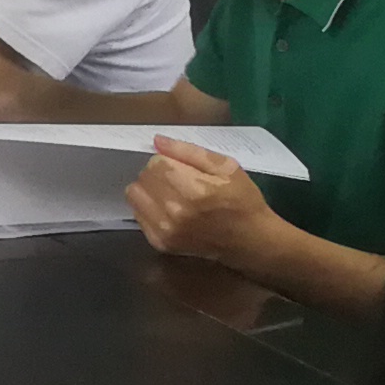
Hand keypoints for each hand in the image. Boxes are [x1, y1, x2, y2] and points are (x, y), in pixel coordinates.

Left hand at [128, 138, 278, 268]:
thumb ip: (189, 152)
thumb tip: (158, 141)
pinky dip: (148, 208)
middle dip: (157, 173)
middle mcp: (175, 211)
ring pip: (134, 195)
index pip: (156, 162)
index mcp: (194, 189)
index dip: (167, 160)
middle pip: (144, 177)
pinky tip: (168, 210)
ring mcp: (165, 230)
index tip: (181, 167)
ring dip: (149, 189)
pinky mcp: (160, 243)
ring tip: (171, 193)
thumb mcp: (226, 167)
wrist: (250, 240)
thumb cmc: (242, 200)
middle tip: (177, 180)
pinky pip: (138, 215)